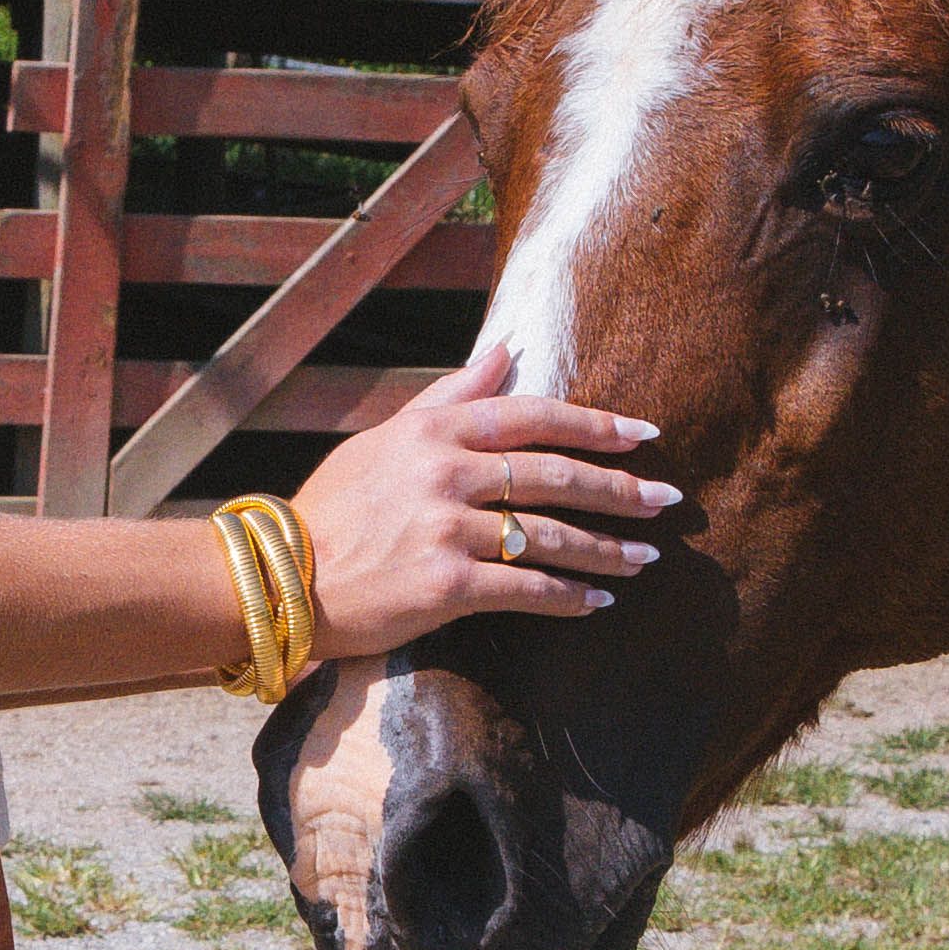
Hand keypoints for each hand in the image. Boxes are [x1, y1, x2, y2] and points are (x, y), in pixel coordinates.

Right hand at [295, 336, 674, 660]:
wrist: (281, 578)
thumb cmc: (334, 509)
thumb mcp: (386, 438)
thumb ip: (451, 395)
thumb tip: (505, 347)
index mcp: (434, 430)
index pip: (533, 415)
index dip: (596, 424)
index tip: (645, 436)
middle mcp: (445, 471)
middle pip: (555, 474)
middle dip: (619, 490)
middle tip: (666, 502)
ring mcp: (447, 528)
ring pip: (549, 535)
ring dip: (606, 549)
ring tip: (644, 559)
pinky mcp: (446, 584)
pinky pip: (526, 589)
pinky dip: (569, 597)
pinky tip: (598, 602)